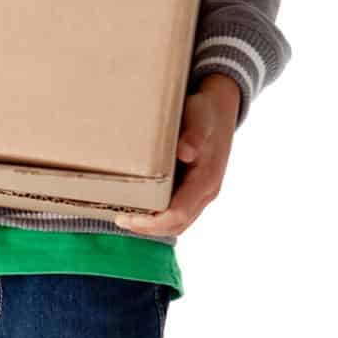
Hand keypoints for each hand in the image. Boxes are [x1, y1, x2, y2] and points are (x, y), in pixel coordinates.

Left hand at [115, 75, 240, 237]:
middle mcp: (206, 192)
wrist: (219, 109)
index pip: (178, 214)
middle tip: (118, 218)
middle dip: (147, 227)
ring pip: (178, 223)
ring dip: (152, 226)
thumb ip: (193, 133)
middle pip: (176, 225)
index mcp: (206, 179)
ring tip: (124, 217)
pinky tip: (139, 208)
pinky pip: (178, 212)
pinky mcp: (195, 190)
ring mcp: (202, 193)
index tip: (126, 217)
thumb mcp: (199, 117)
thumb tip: (185, 152)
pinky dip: (159, 217)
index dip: (151, 223)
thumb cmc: (205, 111)